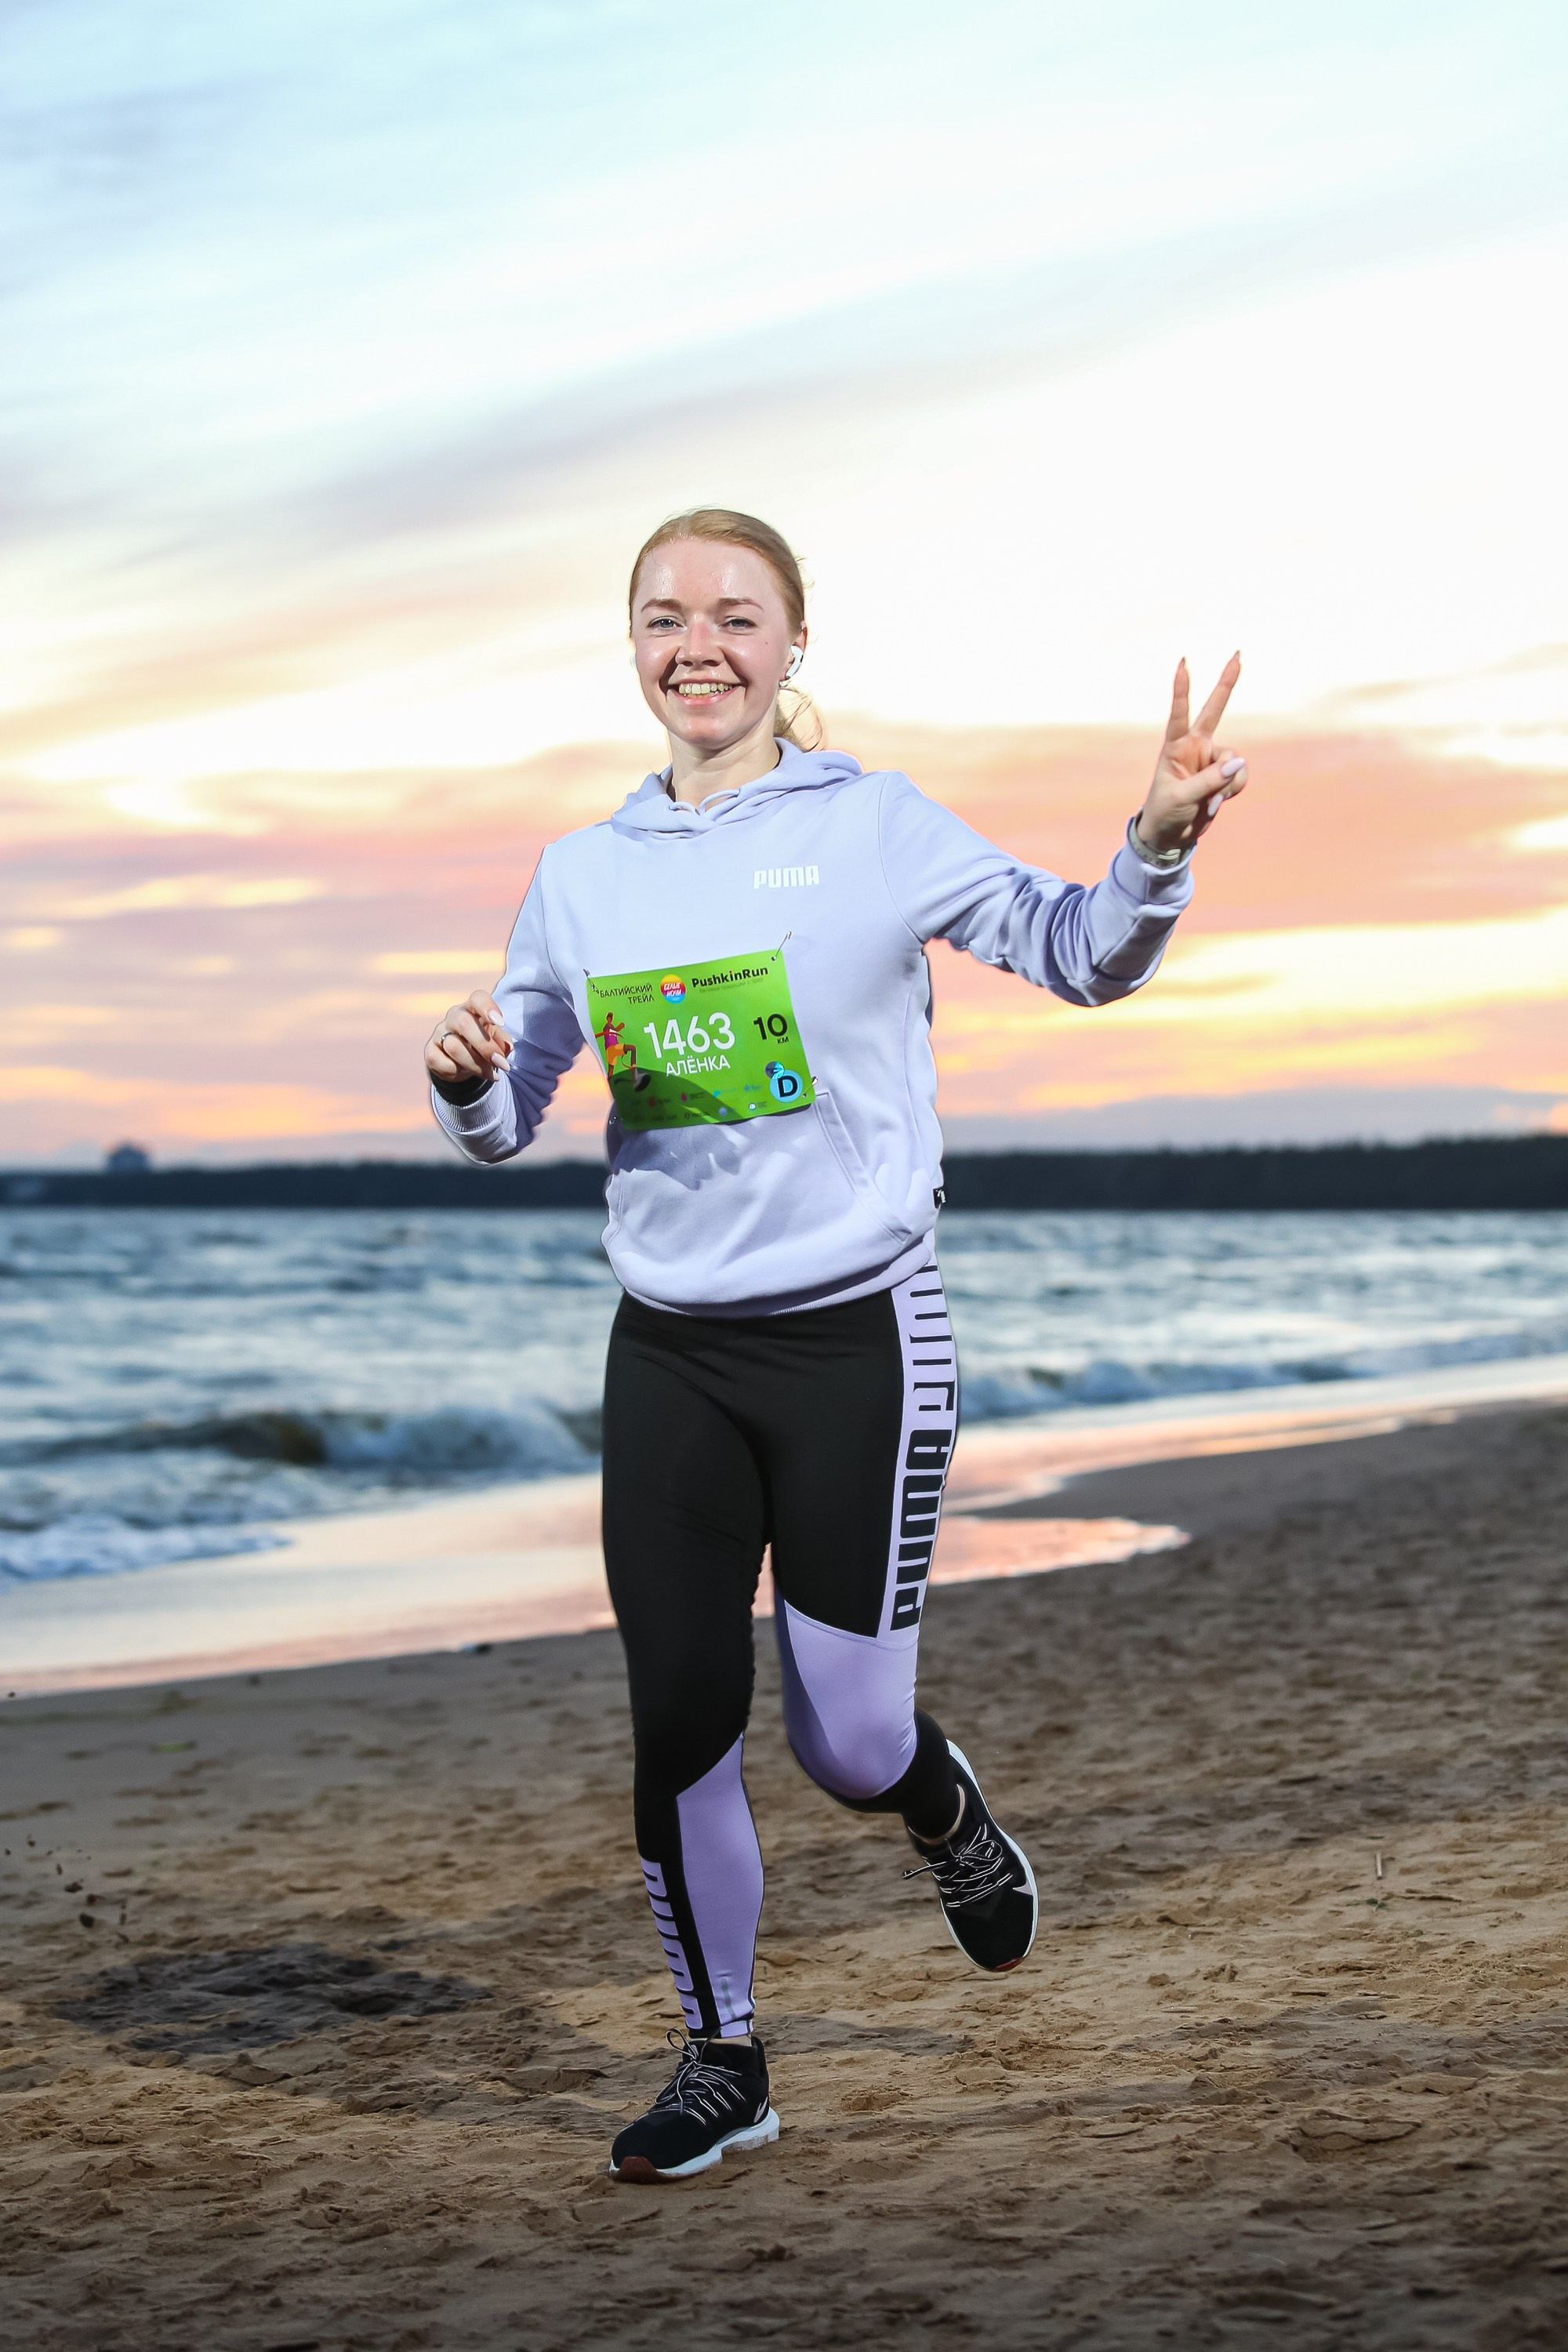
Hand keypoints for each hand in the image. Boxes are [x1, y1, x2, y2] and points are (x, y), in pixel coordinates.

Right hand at [425, 990, 512, 1085]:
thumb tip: (506, 1048)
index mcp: (472, 1009)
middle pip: (464, 1023)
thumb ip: (502, 1041)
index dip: (487, 1007)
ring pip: (454, 1047)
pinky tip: (466, 1072)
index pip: (477, 998)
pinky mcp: (430, 1053)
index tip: (500, 1022)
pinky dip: (459, 1072)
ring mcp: (439, 1034)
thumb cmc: (481, 1044)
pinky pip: (444, 1063)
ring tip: (490, 1073)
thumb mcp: (495, 1040)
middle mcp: (454, 1017)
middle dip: (485, 1046)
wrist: (458, 1063)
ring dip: (476, 1064)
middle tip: (501, 1063)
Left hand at [1135, 654, 1247, 856]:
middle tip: (1238, 654)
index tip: (1183, 663)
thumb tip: (1239, 762)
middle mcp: (1195, 747)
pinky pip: (1239, 775)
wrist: (1171, 835)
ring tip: (1209, 800)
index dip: (1182, 689)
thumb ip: (1210, 780)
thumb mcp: (1182, 798)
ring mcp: (1211, 759)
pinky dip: (1233, 789)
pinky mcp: (1224, 774)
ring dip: (1227, 782)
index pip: (1180, 713)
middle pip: (1214, 709)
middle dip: (1226, 683)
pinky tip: (1216, 802)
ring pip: (1234, 759)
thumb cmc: (1165, 812)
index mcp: (1175, 747)